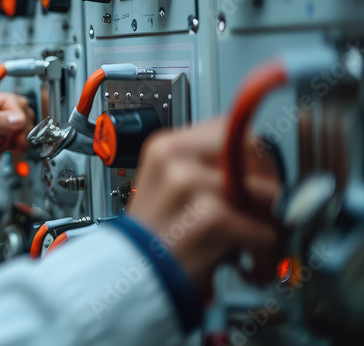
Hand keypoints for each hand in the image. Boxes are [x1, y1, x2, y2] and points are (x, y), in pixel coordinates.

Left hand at [0, 89, 34, 197]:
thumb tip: (17, 117)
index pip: (8, 99)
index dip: (16, 113)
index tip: (17, 127)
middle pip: (20, 109)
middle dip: (22, 125)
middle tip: (15, 139)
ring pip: (23, 123)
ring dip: (22, 136)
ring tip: (13, 146)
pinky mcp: (1, 139)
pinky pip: (20, 137)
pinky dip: (21, 145)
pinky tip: (13, 151)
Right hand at [127, 118, 282, 297]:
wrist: (131, 274)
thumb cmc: (156, 237)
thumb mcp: (170, 187)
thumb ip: (208, 170)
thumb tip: (261, 172)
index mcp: (166, 146)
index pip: (229, 128)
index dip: (252, 155)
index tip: (257, 180)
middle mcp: (176, 158)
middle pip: (254, 154)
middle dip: (268, 188)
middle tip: (263, 215)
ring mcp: (190, 184)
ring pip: (266, 194)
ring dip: (271, 227)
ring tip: (256, 246)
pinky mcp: (209, 216)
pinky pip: (263, 230)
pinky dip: (264, 256)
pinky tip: (247, 265)